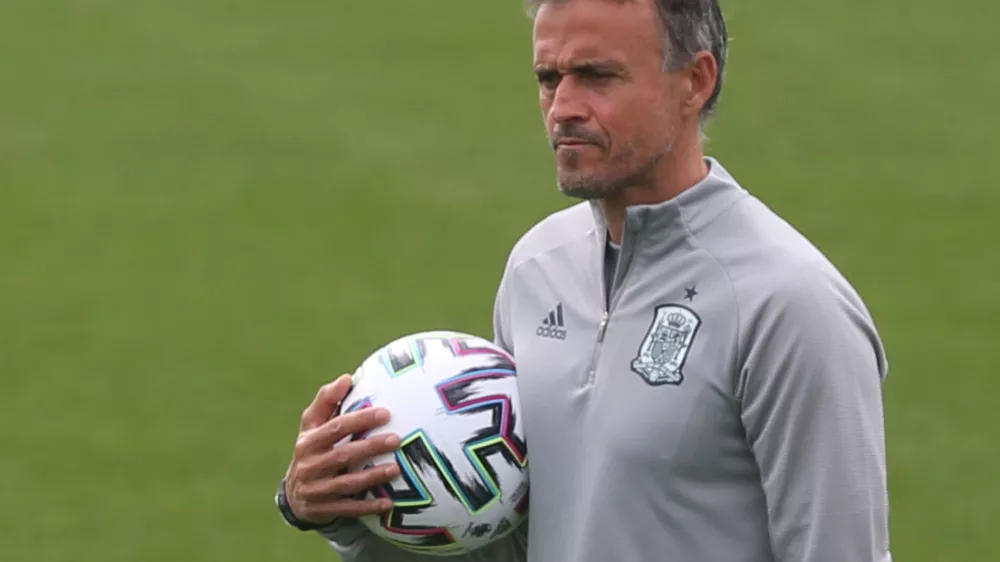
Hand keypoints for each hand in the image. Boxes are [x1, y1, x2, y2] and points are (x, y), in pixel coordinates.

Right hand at [284, 374, 401, 524]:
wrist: (295, 495)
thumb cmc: (311, 449)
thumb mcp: (311, 425)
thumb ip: (326, 401)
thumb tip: (347, 377)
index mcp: (308, 441)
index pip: (335, 427)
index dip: (360, 419)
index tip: (386, 413)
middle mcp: (309, 466)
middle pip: (343, 455)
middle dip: (370, 447)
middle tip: (396, 439)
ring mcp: (316, 490)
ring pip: (347, 483)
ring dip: (372, 477)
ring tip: (396, 469)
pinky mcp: (323, 510)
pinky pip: (348, 509)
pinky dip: (367, 507)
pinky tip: (388, 503)